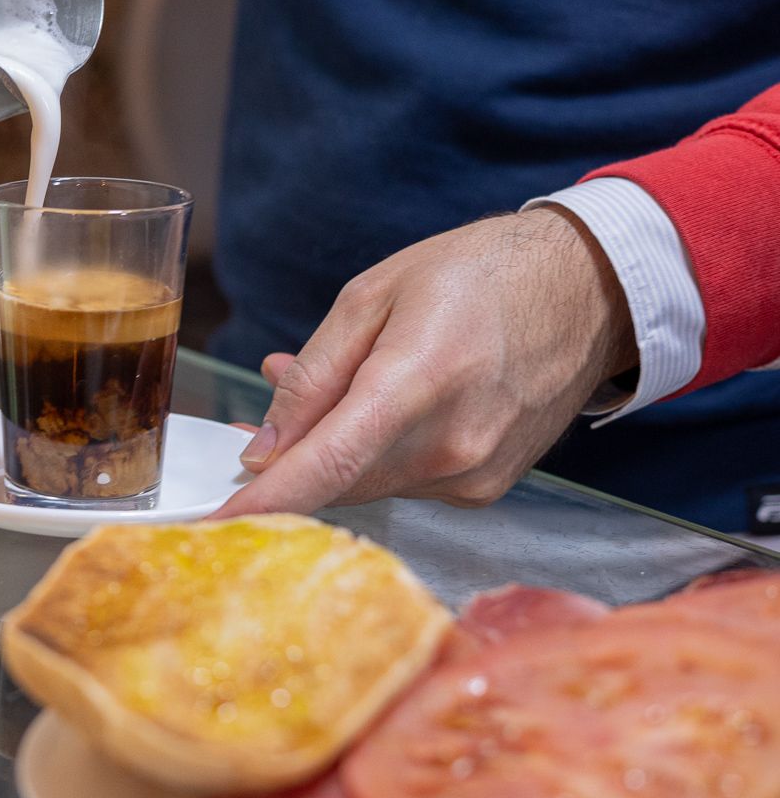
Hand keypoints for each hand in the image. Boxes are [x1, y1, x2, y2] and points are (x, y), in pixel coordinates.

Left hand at [210, 207, 637, 517]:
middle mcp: (451, 447)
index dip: (262, 499)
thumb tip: (266, 445)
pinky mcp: (486, 489)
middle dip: (288, 459)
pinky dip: (374, 455)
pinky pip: (403, 482)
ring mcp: (474, 476)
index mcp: (418, 384)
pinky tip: (376, 407)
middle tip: (260, 415)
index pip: (325, 465)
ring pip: (365, 485)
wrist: (589, 290)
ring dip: (332, 451)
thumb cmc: (480, 275)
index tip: (210, 522)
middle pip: (335, 482)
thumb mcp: (375, 294)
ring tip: (327, 389)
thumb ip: (315, 375)